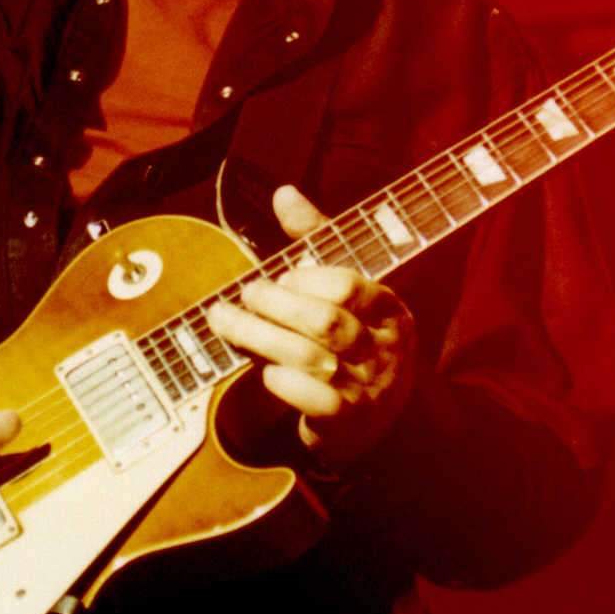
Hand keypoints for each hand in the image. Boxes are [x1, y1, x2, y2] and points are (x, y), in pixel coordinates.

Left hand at [206, 185, 416, 467]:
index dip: (307, 278)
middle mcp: (384, 348)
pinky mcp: (347, 421)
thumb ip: (316, 239)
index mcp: (389, 309)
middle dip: (275, 304)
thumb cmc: (353, 336)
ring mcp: (368, 387)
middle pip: (326, 321)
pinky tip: (262, 370)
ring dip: (261, 337)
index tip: (280, 276)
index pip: (349, 286)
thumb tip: (284, 192)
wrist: (376, 418)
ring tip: (225, 321)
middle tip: (244, 295)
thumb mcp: (344, 285)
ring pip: (312, 358)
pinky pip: (313, 399)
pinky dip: (283, 382)